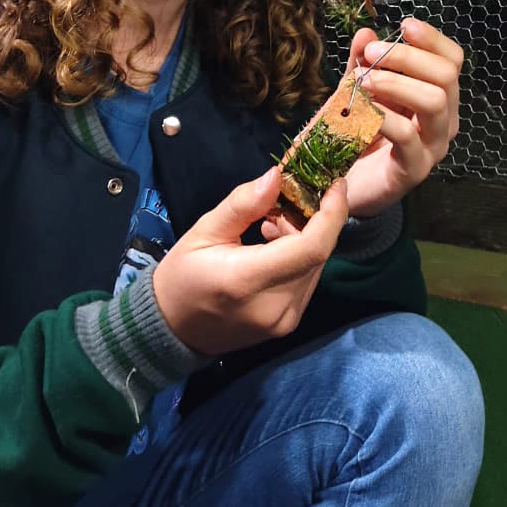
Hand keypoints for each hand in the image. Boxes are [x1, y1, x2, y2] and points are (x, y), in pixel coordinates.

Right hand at [152, 165, 348, 354]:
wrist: (171, 331)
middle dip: (316, 219)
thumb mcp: (203, 231)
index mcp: (249, 280)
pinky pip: (306, 280)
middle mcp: (276, 306)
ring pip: (315, 266)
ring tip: (274, 219)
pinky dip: (299, 255)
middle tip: (293, 195)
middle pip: (318, 254)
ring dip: (307, 236)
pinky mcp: (288, 323)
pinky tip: (274, 242)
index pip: (311, 247)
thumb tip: (277, 175)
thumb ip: (243, 205)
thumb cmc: (182, 277)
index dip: (331, 214)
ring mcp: (285, 320)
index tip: (335, 184)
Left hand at [261, 17, 462, 239]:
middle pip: (446, 76)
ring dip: (397, 84)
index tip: (404, 25)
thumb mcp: (357, 93)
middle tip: (371, 55)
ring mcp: (433, 146)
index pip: (451, 60)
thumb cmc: (358, 136)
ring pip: (435, 102)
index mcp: (437, 95)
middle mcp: (444, 119)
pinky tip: (363, 112)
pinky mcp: (414, 169)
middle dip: (407, 58)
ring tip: (364, 82)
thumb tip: (364, 33)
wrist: (348, 188)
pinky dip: (385, 117)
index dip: (432, 39)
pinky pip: (408, 136)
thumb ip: (362, 65)